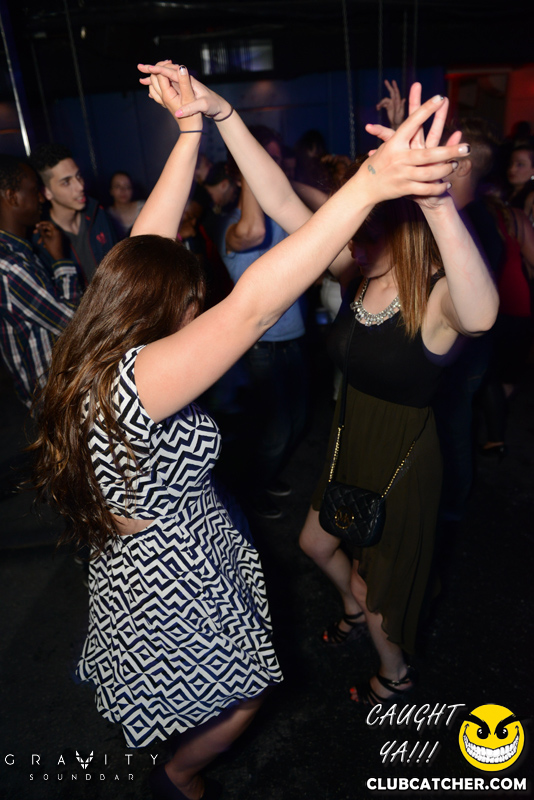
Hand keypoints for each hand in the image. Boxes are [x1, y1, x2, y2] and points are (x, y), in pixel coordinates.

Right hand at [34, 221, 63, 260]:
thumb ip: (41, 231)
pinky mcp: (57, 240)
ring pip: (48, 234)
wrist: (59, 256)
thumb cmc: (52, 247)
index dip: (42, 223)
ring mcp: (57, 236)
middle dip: (40, 231)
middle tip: (34, 233)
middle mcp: (57, 232)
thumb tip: (37, 224)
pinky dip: (47, 241)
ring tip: (39, 243)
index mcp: (56, 231)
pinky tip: (44, 246)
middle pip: (47, 229)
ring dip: (43, 238)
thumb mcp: (45, 239)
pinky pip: (51, 238)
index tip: (37, 224)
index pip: (49, 223)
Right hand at [138, 61, 231, 121]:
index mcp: (188, 80)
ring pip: (165, 77)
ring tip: (141, 77)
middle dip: (152, 69)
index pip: (170, 71)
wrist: (219, 107)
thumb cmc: (212, 105)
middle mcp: (185, 79)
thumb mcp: (203, 107)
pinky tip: (152, 88)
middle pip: (165, 70)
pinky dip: (159, 85)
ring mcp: (183, 84)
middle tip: (139, 67)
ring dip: (153, 77)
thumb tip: (178, 113)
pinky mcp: (183, 90)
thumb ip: (191, 108)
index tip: (147, 68)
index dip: (158, 69)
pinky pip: (168, 85)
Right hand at [355, 85, 469, 204]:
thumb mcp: (387, 146)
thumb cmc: (378, 162)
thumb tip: (415, 118)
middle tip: (467, 148)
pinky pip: (426, 189)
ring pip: (430, 173)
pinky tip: (447, 184)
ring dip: (446, 170)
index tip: (440, 98)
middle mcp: (399, 158)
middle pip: (429, 154)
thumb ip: (402, 135)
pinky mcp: (404, 189)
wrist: (364, 187)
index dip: (426, 110)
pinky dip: (438, 188)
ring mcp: (402, 174)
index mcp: (395, 143)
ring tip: (456, 164)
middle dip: (449, 152)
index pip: (412, 122)